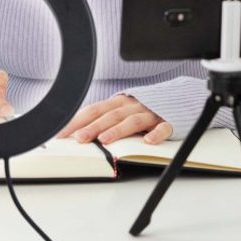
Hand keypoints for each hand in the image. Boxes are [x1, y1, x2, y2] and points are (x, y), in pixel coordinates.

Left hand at [55, 94, 171, 144]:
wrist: (179, 99)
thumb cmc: (144, 110)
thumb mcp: (123, 112)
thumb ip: (105, 121)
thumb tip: (78, 136)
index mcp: (118, 103)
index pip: (93, 110)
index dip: (77, 121)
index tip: (61, 134)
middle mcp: (132, 106)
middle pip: (110, 116)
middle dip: (93, 127)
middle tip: (79, 139)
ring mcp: (150, 113)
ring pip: (132, 121)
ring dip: (117, 130)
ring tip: (104, 140)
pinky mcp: (168, 121)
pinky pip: (163, 127)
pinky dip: (156, 133)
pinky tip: (148, 141)